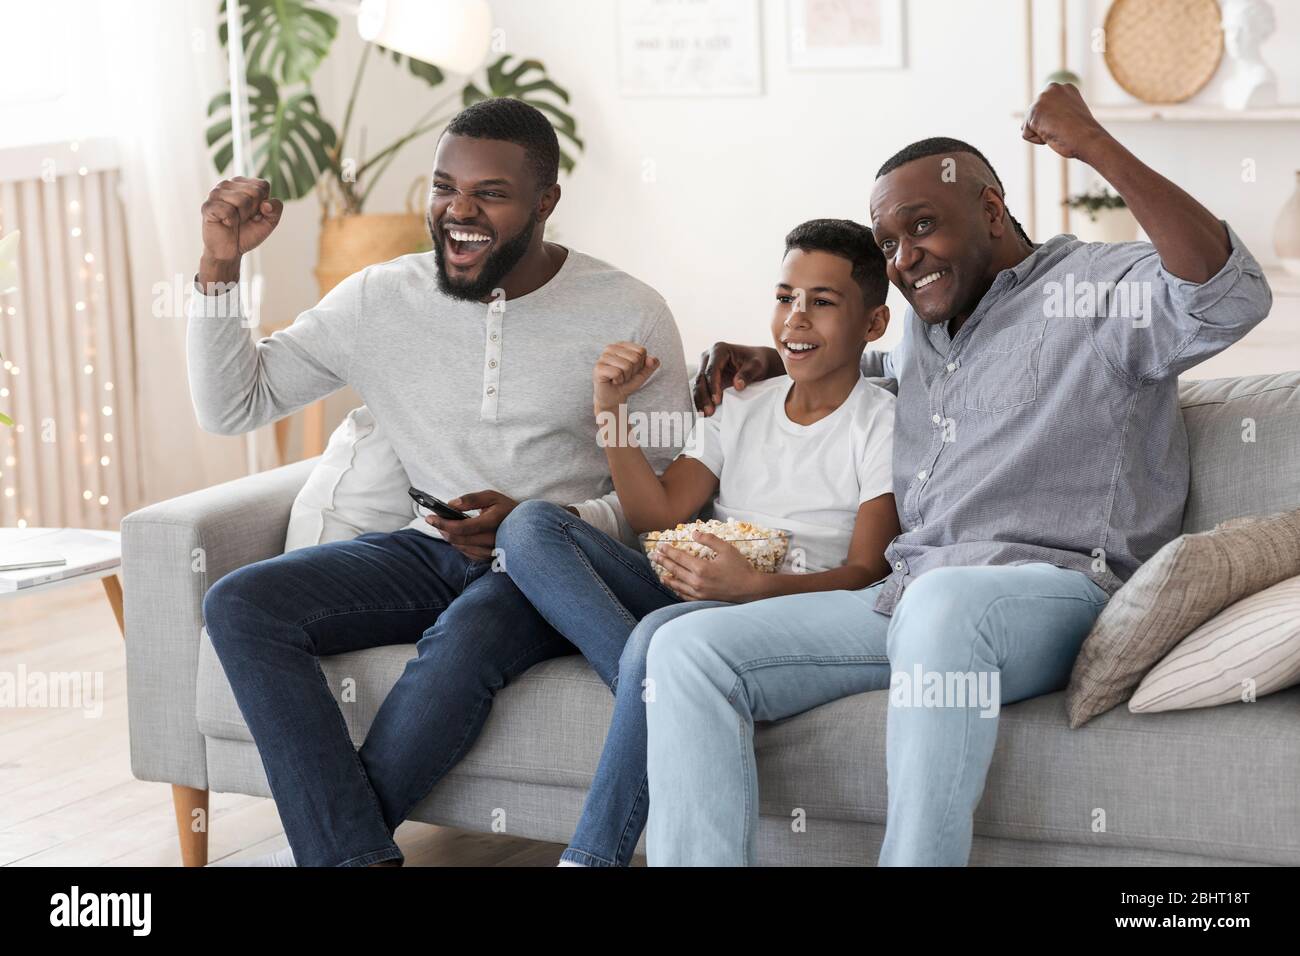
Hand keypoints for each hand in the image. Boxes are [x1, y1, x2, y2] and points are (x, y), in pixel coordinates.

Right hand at [198, 177, 283, 285]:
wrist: (230, 251)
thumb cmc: (248, 233)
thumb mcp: (269, 221)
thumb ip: (276, 209)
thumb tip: (266, 204)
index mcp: (242, 183)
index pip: (263, 186)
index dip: (263, 204)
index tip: (255, 213)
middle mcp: (227, 184)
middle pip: (254, 192)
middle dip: (253, 211)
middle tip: (243, 219)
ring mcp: (215, 193)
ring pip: (241, 200)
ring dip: (242, 217)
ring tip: (234, 221)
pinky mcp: (208, 206)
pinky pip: (228, 211)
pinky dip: (231, 222)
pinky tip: (225, 223)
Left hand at [424, 490, 517, 561]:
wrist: (526, 526)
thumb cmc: (507, 509)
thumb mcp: (492, 496)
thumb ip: (471, 499)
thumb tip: (451, 504)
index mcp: (492, 523)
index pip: (461, 527)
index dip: (443, 523)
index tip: (429, 517)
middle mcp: (492, 540)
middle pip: (458, 539)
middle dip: (442, 529)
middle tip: (432, 520)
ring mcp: (490, 551)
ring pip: (461, 547)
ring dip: (448, 537)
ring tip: (442, 525)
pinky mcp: (489, 557)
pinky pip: (467, 553)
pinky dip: (458, 544)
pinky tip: (455, 535)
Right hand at [593, 342, 659, 413]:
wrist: (614, 398)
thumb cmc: (627, 383)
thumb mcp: (642, 373)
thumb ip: (650, 365)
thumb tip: (654, 360)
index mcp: (622, 345)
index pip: (641, 351)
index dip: (640, 365)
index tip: (631, 371)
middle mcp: (611, 347)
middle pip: (635, 358)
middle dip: (633, 372)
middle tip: (624, 376)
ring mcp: (603, 357)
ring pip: (627, 366)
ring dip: (626, 377)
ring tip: (618, 379)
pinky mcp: (598, 368)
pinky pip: (617, 373)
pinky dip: (618, 381)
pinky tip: (612, 381)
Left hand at [649, 532, 765, 601]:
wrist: (751, 590)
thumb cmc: (740, 569)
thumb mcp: (727, 549)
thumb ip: (709, 540)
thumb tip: (694, 533)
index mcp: (701, 568)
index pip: (679, 558)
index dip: (669, 551)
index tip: (660, 546)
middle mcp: (697, 582)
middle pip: (675, 570)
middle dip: (664, 562)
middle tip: (654, 556)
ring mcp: (699, 593)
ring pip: (678, 584)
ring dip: (667, 577)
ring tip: (660, 572)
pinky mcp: (702, 601)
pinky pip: (685, 595)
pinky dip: (677, 590)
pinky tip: (674, 587)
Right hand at [692, 343, 778, 416]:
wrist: (754, 363)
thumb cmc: (756, 362)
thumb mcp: (756, 366)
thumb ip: (747, 374)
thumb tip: (737, 385)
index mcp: (719, 350)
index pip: (712, 369)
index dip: (713, 386)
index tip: (716, 400)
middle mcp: (708, 357)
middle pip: (701, 378)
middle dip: (704, 396)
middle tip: (709, 412)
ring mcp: (704, 367)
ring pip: (697, 385)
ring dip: (700, 400)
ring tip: (705, 415)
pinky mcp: (705, 377)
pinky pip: (699, 390)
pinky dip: (700, 401)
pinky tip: (703, 412)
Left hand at [1021, 82, 1112, 162]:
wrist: (1088, 138)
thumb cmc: (1084, 133)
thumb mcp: (1072, 116)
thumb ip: (1059, 112)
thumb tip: (1045, 118)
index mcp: (1065, 88)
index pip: (1047, 109)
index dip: (1056, 123)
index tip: (1070, 123)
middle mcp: (1053, 88)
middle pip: (1035, 115)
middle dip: (1047, 127)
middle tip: (1064, 128)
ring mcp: (1042, 98)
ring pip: (1030, 125)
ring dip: (1042, 133)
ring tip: (1059, 131)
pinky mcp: (1034, 112)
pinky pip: (1026, 134)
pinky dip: (1037, 140)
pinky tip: (1052, 134)